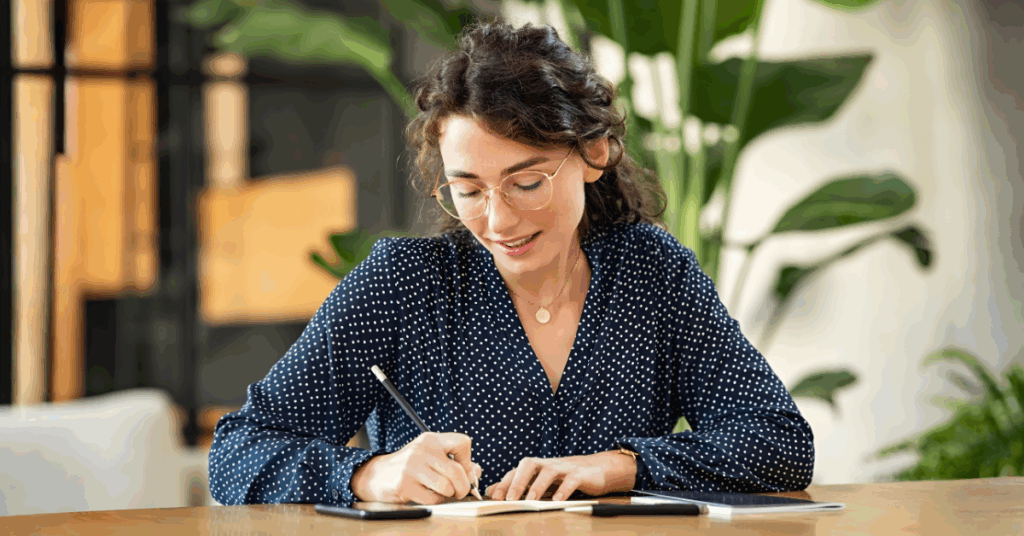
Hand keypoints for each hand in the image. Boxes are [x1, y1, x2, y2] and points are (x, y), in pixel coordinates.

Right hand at [350, 432, 482, 504]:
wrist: (376, 475)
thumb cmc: (410, 466)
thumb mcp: (430, 457)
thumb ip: (455, 462)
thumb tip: (477, 473)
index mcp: (431, 440)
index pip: (463, 442)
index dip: (469, 461)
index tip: (464, 470)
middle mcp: (422, 450)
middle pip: (457, 471)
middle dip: (463, 487)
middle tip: (460, 492)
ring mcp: (412, 467)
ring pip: (447, 486)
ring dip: (449, 495)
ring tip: (443, 493)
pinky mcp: (404, 485)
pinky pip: (432, 498)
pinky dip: (435, 501)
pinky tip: (428, 496)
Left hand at [485, 451, 635, 501]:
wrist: (597, 470)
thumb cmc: (564, 477)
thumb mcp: (540, 482)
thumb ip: (518, 486)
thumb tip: (491, 491)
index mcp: (537, 466)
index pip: (516, 470)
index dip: (504, 482)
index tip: (494, 497)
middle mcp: (549, 463)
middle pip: (529, 464)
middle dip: (518, 481)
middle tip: (509, 499)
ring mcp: (565, 467)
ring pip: (549, 470)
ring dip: (537, 486)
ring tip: (530, 501)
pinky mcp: (581, 474)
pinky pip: (571, 479)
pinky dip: (563, 489)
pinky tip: (557, 501)